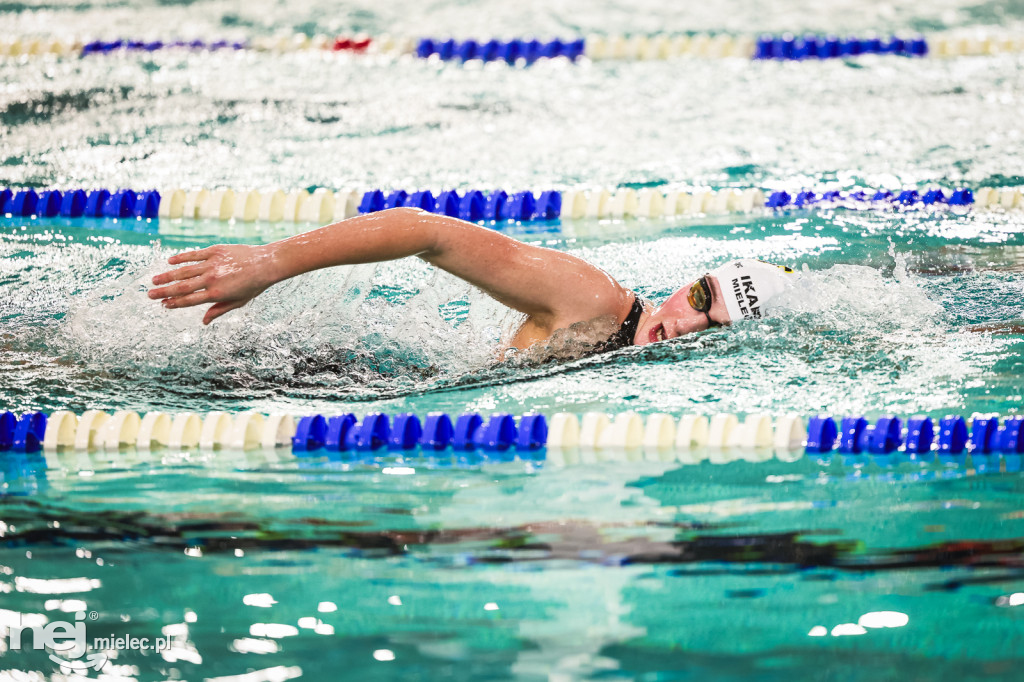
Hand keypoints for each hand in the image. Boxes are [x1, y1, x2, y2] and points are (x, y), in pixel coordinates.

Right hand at [149, 244, 278, 324]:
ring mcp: (212, 264)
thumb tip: (204, 322)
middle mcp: (212, 279)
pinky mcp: (215, 251)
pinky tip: (170, 261)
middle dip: (164, 291)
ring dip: (168, 276)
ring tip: (155, 279)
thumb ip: (219, 310)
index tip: (163, 305)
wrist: (267, 264)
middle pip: (182, 287)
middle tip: (149, 294)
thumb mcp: (238, 302)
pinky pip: (194, 255)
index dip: (175, 303)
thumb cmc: (254, 285)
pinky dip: (181, 258)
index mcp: (216, 294)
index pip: (190, 300)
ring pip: (184, 270)